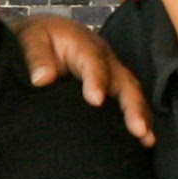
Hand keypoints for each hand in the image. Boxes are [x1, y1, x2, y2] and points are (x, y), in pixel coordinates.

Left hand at [16, 14, 155, 145]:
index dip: (96, 79)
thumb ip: (36, 58)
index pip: (93, 61)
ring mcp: (112, 72)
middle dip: (132, 105)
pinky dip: (139, 119)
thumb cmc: (35, 39)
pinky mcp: (112, 86)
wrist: (42, 37)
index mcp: (83, 43)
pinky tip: (144, 141)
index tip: (96, 100)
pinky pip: (129, 102)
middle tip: (138, 129)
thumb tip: (42, 79)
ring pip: (132, 93)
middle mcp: (104, 58)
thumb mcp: (30, 39)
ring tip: (147, 139)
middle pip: (124, 80)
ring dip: (141, 116)